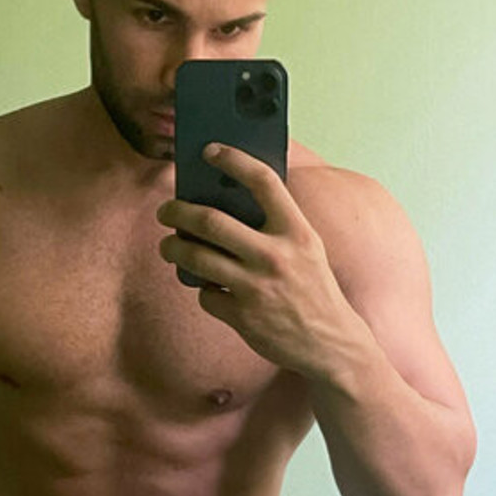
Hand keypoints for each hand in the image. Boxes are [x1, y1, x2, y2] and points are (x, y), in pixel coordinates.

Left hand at [156, 142, 358, 374]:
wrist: (329, 344)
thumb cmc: (313, 290)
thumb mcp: (307, 249)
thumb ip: (276, 225)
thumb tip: (225, 200)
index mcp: (297, 232)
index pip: (263, 181)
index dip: (234, 159)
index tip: (209, 151)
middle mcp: (275, 256)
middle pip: (211, 221)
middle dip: (178, 212)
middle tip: (165, 211)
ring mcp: (256, 287)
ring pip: (196, 257)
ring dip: (174, 248)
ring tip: (169, 246)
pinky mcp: (243, 316)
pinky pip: (205, 295)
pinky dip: (203, 289)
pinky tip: (210, 288)